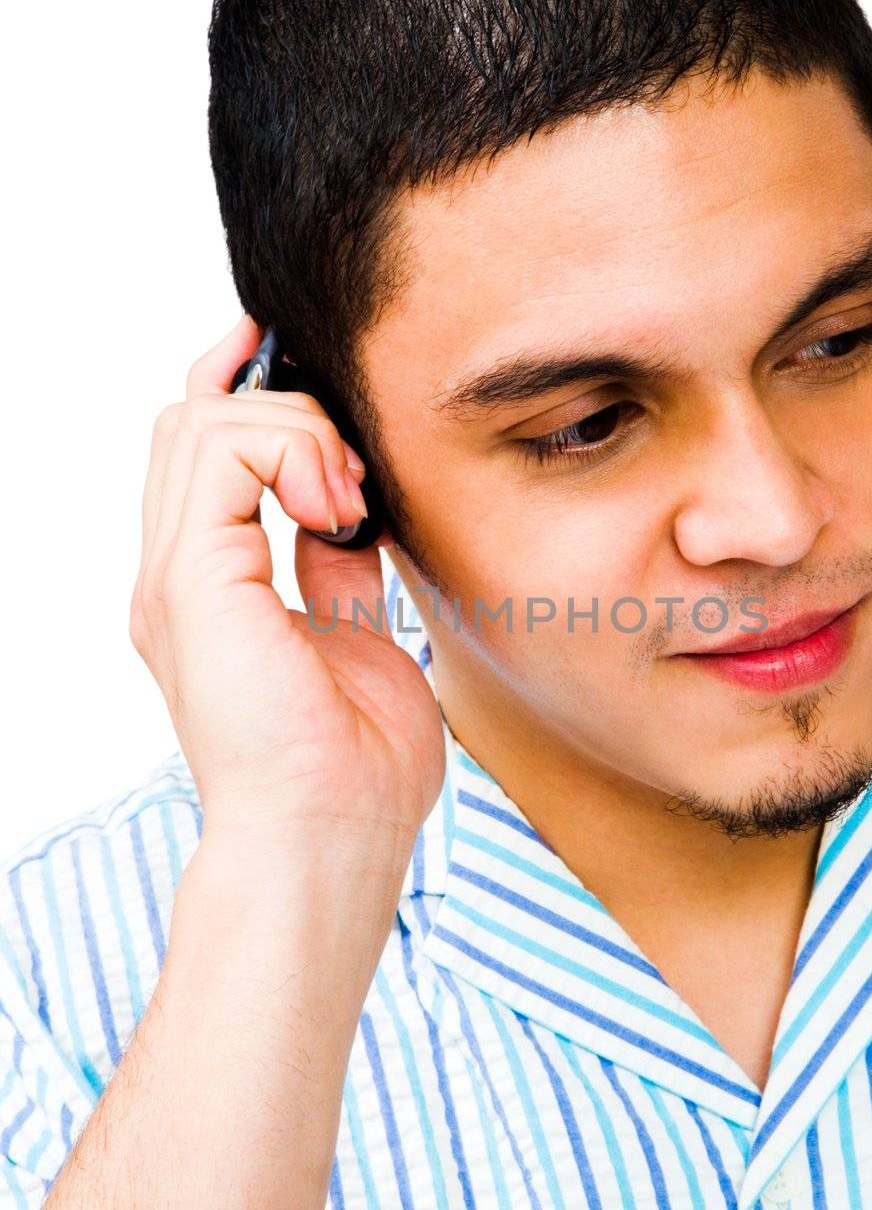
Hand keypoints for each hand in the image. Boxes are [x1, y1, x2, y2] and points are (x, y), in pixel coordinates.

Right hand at [129, 315, 445, 857]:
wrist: (330, 840)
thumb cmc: (353, 772)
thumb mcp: (358, 640)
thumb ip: (339, 573)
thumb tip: (350, 519)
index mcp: (209, 595)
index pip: (202, 454)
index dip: (250, 394)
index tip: (315, 368)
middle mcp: (178, 579)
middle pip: (191, 422)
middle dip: (280, 402)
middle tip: (353, 468)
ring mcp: (174, 579)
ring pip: (200, 421)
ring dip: (295, 430)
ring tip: (347, 502)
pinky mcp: (191, 582)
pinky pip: (219, 451)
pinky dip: (288, 448)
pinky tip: (335, 505)